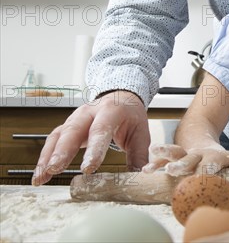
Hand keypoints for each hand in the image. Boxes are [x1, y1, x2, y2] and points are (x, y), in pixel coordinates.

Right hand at [32, 90, 149, 185]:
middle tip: (55, 169)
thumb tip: (139, 179)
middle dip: (63, 151)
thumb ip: (139, 156)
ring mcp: (76, 117)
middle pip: (74, 130)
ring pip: (59, 135)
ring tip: (42, 177)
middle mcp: (90, 112)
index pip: (101, 130)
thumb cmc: (130, 116)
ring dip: (48, 156)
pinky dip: (45, 156)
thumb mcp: (140, 133)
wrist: (121, 96)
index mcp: (112, 111)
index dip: (94, 149)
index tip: (88, 169)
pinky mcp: (67, 125)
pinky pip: (53, 139)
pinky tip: (41, 173)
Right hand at [142, 144, 228, 175]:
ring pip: (172, 153)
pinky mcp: (171, 157)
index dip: (207, 171)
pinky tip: (144, 171)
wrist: (199, 139)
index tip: (204, 177)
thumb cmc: (217, 156)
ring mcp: (182, 154)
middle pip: (188, 159)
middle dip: (181, 164)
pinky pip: (160, 160)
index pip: (210, 164)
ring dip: (164, 156)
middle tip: (173, 170)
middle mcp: (195, 154)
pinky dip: (153, 164)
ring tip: (152, 159)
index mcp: (211, 156)